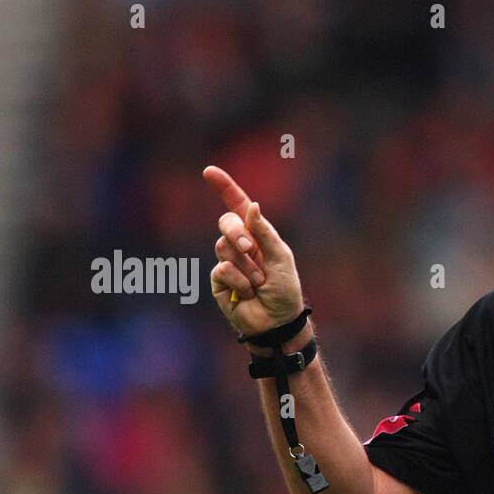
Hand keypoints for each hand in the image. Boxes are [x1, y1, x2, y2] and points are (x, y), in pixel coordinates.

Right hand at [202, 165, 304, 336]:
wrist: (278, 322)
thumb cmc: (285, 290)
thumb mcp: (281, 257)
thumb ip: (264, 232)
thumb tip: (251, 206)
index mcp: (257, 235)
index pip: (238, 206)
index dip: (224, 188)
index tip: (209, 171)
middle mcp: (240, 245)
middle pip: (226, 222)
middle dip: (237, 233)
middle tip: (252, 250)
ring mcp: (227, 262)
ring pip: (223, 247)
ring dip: (246, 265)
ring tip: (259, 282)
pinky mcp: (218, 281)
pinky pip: (222, 269)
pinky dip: (239, 280)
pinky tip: (248, 293)